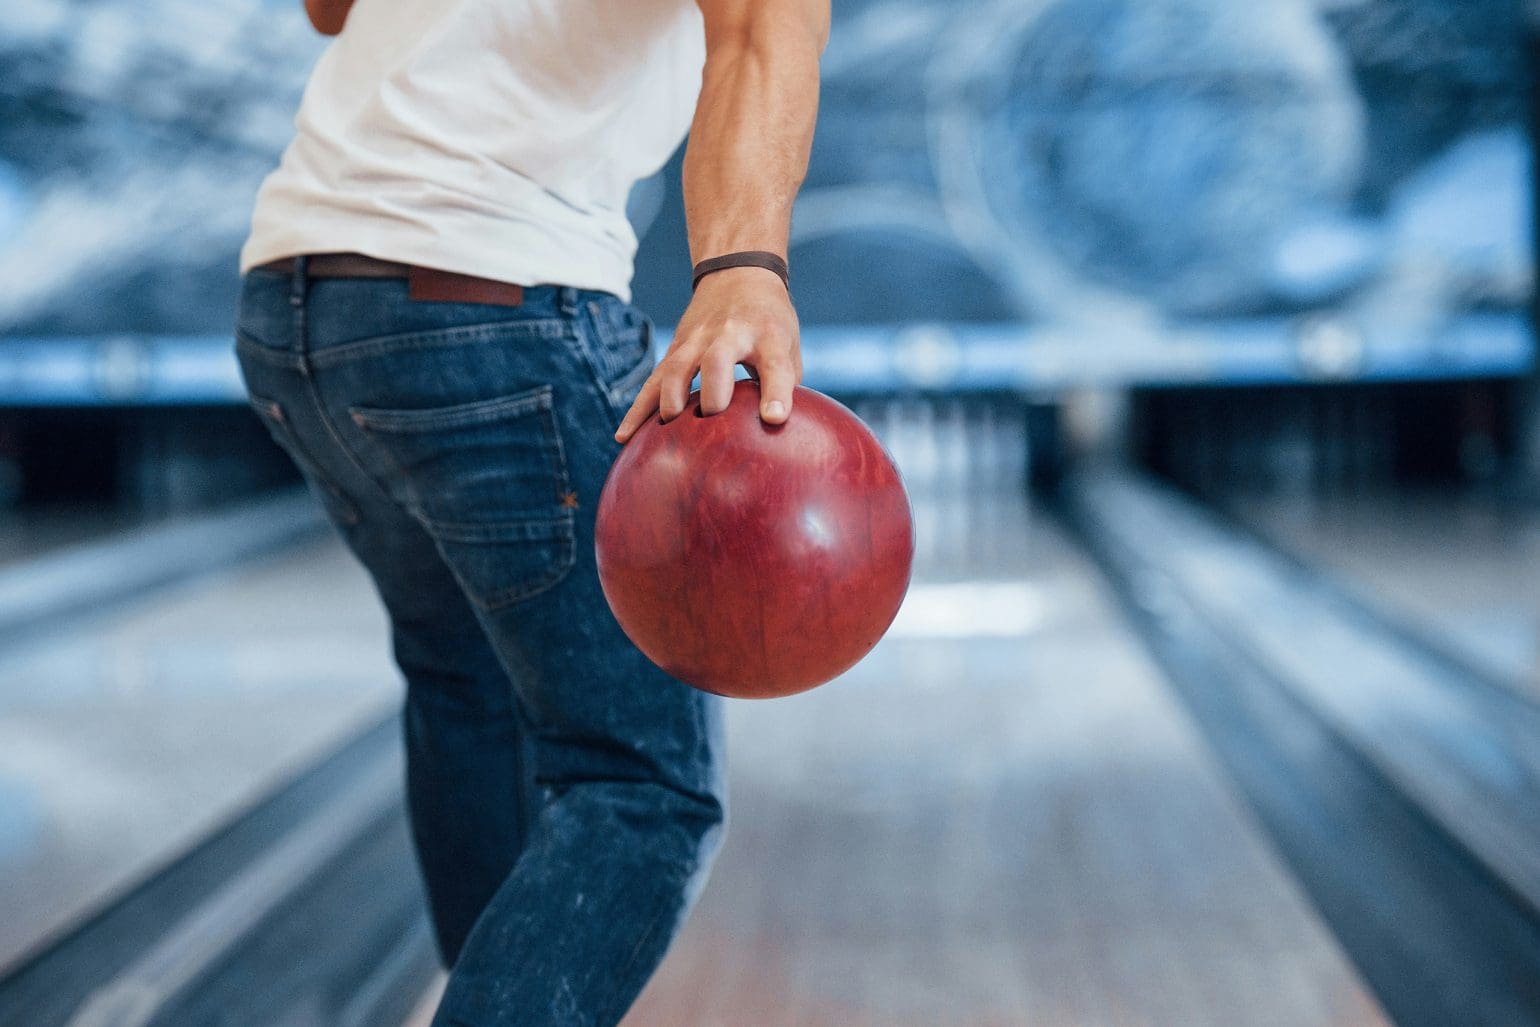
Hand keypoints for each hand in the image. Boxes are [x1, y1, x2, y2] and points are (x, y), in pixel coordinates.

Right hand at [614, 267, 801, 442]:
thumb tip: (781, 437)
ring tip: (669, 432)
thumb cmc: (770, 321)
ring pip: (676, 369)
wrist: (737, 273)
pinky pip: (653, 382)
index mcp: (768, 335)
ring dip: (671, 400)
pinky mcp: (675, 350)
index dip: (776, 392)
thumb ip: (787, 385)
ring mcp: (697, 340)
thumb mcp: (790, 344)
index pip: (775, 365)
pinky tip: (625, 437)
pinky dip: (638, 410)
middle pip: (717, 361)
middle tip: (712, 419)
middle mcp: (730, 335)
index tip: (775, 418)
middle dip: (713, 394)